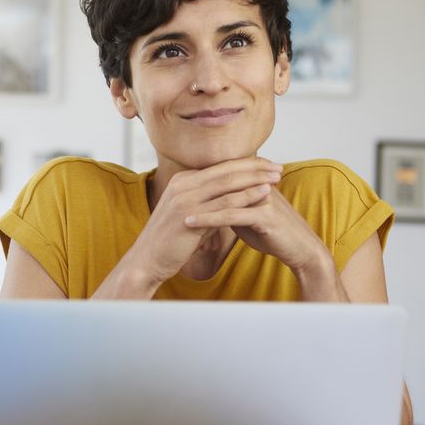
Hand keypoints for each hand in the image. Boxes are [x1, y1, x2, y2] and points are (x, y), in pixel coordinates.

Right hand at [123, 157, 283, 285]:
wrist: (147, 260)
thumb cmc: (169, 241)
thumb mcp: (188, 214)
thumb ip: (205, 203)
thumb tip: (226, 200)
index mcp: (182, 180)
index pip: (219, 167)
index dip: (245, 164)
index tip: (266, 165)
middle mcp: (182, 184)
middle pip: (226, 170)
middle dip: (255, 167)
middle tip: (277, 166)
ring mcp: (185, 198)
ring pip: (227, 183)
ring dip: (255, 179)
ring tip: (277, 177)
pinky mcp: (190, 215)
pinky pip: (225, 203)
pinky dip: (247, 196)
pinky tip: (264, 194)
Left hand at [182, 176, 333, 277]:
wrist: (300, 249)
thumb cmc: (274, 234)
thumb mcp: (248, 217)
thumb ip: (231, 206)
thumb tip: (212, 204)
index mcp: (254, 182)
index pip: (222, 175)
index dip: (199, 181)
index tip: (173, 189)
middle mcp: (258, 184)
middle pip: (220, 181)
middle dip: (193, 189)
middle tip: (166, 195)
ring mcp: (262, 198)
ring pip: (222, 196)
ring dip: (196, 203)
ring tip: (172, 210)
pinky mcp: (265, 215)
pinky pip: (230, 215)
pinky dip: (208, 219)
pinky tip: (190, 223)